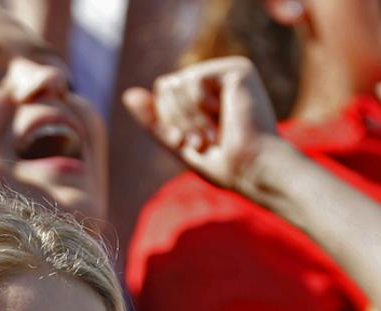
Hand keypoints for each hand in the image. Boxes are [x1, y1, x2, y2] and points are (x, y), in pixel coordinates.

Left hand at [121, 56, 286, 193]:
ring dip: (189, 120)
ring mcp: (227, 72)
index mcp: (205, 94)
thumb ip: (154, 120)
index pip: (162, 93)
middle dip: (177, 121)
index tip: (190, 144)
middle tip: (203, 141)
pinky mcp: (238, 69)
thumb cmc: (223, 164)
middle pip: (165, 86)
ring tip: (213, 135)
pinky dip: (200, 108)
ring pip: (175, 84)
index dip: (167, 123)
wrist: (253, 171)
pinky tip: (225, 118)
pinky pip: (192, 81)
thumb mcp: (178, 143)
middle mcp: (217, 78)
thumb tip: (128, 94)